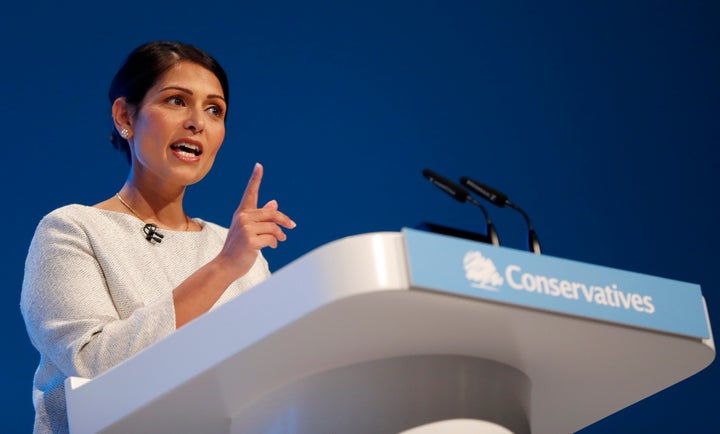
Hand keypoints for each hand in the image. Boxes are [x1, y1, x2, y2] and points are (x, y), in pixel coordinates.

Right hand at [218, 163, 295, 277]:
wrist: (227, 265)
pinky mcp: (250, 241)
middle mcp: (243, 217)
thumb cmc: (239, 247)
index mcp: (242, 213)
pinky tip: (270, 247)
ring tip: (281, 240)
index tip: (259, 165)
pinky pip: (272, 239)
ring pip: (273, 227)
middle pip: (272, 213)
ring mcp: (245, 229)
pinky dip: (274, 243)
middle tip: (292, 226)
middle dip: (284, 220)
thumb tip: (274, 203)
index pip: (250, 193)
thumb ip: (261, 216)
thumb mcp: (249, 229)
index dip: (255, 179)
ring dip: (280, 235)